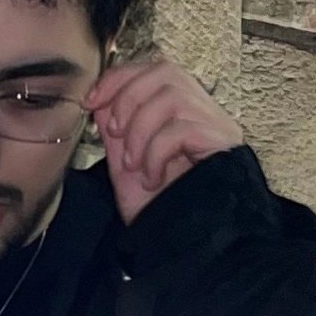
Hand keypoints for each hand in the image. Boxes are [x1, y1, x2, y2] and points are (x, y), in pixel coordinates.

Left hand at [87, 54, 245, 225]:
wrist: (186, 245)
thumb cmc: (162, 206)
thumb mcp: (128, 160)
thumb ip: (118, 126)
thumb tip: (100, 97)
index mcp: (184, 112)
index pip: (155, 70)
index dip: (120, 78)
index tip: (91, 100)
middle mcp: (206, 112)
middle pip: (165, 71)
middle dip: (128, 98)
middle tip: (114, 133)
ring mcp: (218, 126)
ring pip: (172, 96)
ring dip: (140, 129)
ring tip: (134, 164)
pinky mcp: (224, 143)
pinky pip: (181, 129)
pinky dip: (156, 153)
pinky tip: (153, 177)